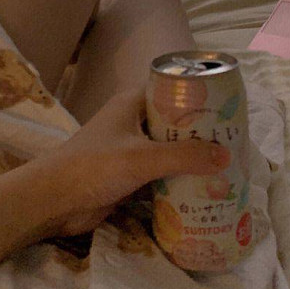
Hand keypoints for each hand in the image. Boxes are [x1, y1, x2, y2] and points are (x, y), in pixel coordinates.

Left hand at [0, 90, 226, 264]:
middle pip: (176, 119)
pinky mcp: (129, 173)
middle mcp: (134, 119)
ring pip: (170, 146)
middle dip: (202, 131)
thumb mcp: (142, 158)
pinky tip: (203, 187)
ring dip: (192, 156)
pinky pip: (162, 170)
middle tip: (235, 142)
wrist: (54, 200)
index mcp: (134, 102)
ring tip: (226, 165)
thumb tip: (226, 155)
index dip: (200, 96)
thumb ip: (183, 156)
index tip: (228, 108)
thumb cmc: (93, 166)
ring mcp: (131, 147)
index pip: (173, 88)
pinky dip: (180, 176)